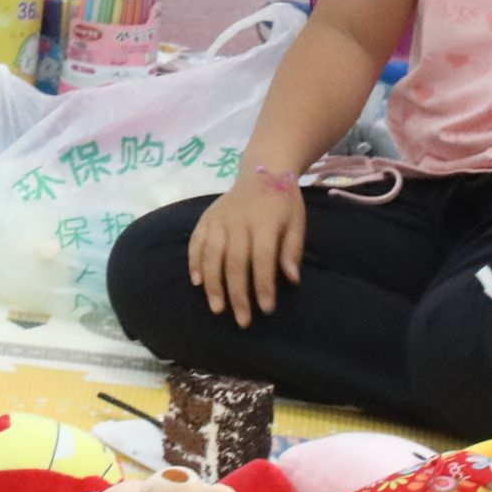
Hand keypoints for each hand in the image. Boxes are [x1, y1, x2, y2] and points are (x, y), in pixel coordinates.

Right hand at [187, 177, 304, 326]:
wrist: (263, 171)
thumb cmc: (283, 202)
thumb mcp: (297, 222)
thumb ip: (292, 250)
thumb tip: (291, 280)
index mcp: (264, 222)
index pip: (262, 259)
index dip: (263, 286)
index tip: (266, 310)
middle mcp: (238, 221)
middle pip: (235, 262)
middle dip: (238, 294)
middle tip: (242, 321)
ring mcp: (219, 219)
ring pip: (211, 255)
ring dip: (213, 284)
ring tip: (217, 309)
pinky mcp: (206, 218)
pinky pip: (196, 242)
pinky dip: (194, 262)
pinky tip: (196, 282)